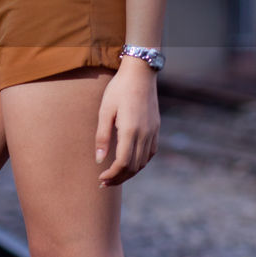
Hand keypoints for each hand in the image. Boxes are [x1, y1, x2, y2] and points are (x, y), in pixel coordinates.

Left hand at [94, 61, 159, 187]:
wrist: (140, 74)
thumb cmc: (118, 90)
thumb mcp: (105, 111)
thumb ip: (102, 137)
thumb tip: (99, 160)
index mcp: (130, 131)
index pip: (122, 163)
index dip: (112, 175)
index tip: (100, 178)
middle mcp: (144, 134)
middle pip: (133, 167)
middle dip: (119, 178)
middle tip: (104, 182)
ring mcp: (153, 132)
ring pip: (143, 162)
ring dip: (129, 172)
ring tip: (114, 175)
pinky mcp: (156, 129)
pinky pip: (150, 153)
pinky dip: (140, 162)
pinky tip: (129, 163)